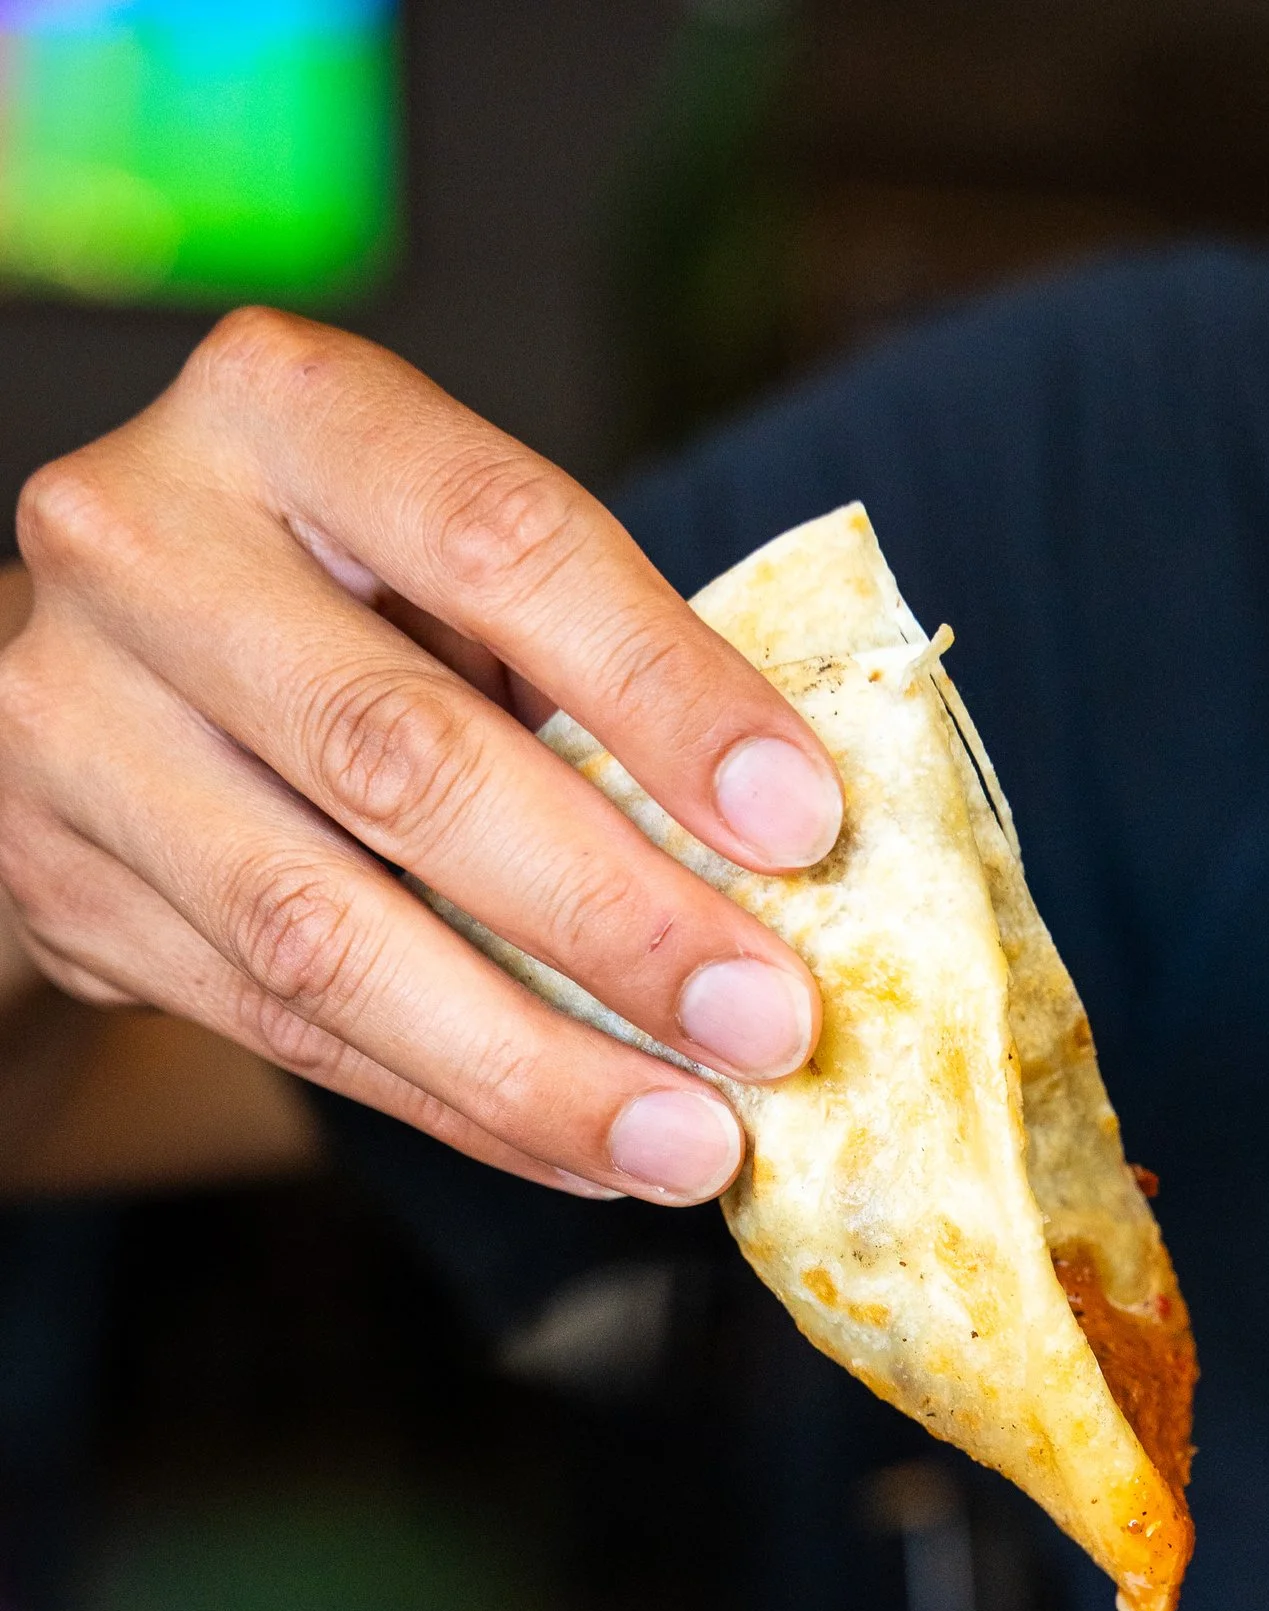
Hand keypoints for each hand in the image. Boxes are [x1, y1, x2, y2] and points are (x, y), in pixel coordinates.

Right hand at [0, 311, 844, 1204]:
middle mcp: (143, 544)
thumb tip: (798, 855)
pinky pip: (286, 1030)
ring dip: (536, 1063)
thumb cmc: (355, 604)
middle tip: (769, 1026)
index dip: (665, 691)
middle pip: (402, 757)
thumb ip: (597, 671)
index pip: (501, 540)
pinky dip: (459, 1106)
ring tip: (691, 1144)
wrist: (116, 668)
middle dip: (614, 916)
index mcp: (284, 409)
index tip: (805, 824)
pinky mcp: (61, 882)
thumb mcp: (465, 573)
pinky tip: (586, 1153)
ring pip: (323, 932)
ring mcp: (76, 720)